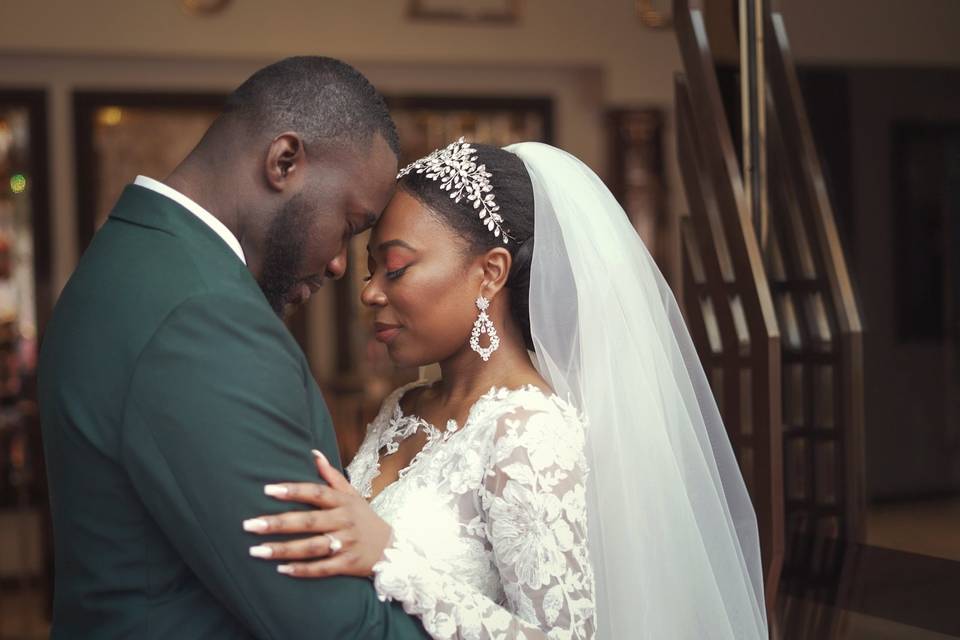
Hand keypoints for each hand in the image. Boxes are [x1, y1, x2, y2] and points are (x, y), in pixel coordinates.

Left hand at [243, 449, 391, 577]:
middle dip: (277, 523)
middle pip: (308, 521)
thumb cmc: (364, 519)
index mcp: (343, 502)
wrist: (392, 549)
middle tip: (249, 524)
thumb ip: (331, 476)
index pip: (316, 493)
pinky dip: (302, 570)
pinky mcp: (347, 564)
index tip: (268, 490)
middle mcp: (344, 521)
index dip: (293, 490)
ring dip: (283, 549)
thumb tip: (313, 453)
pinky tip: (280, 569)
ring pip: (311, 547)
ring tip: (256, 550)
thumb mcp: (352, 495)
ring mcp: (346, 544)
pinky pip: (322, 568)